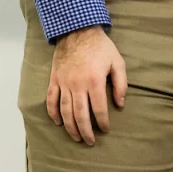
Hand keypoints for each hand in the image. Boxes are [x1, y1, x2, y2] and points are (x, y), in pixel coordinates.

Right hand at [45, 26, 127, 145]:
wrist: (76, 30)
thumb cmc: (100, 47)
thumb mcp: (117, 62)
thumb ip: (120, 84)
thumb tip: (120, 104)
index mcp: (94, 81)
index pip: (99, 109)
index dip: (103, 122)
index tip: (105, 129)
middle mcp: (78, 85)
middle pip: (80, 115)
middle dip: (86, 131)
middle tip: (90, 141)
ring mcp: (64, 83)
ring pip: (65, 111)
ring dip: (70, 127)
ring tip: (76, 137)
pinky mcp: (55, 79)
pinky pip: (51, 100)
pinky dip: (53, 113)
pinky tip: (58, 122)